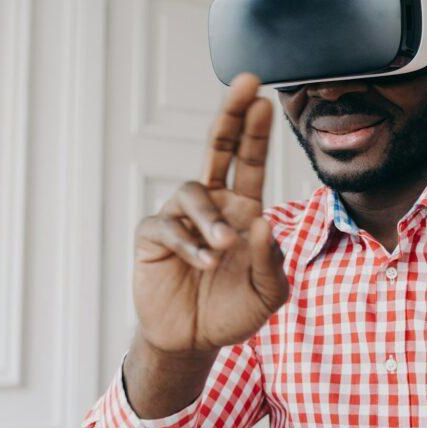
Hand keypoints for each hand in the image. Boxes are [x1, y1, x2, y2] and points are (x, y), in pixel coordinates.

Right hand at [132, 73, 289, 356]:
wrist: (192, 341)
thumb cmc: (232, 311)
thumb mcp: (266, 294)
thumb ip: (272, 262)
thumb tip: (264, 223)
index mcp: (243, 210)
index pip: (249, 162)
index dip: (255, 132)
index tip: (263, 99)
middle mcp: (212, 206)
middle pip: (217, 149)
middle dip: (230, 116)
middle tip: (244, 87)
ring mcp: (180, 218)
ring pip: (192, 192)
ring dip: (210, 218)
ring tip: (223, 248)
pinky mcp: (153, 238)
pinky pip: (167, 226)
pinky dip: (188, 243)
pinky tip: (204, 263)